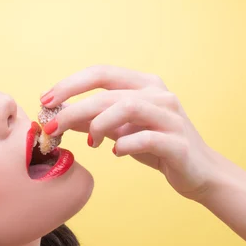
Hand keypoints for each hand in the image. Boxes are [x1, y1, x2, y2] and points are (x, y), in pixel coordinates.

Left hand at [40, 65, 220, 199]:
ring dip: (98, 125)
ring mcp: (171, 116)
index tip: (46, 100)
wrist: (198, 173)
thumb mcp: (120, 131)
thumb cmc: (156, 148)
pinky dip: (124, 145)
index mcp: (144, 84)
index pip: (101, 73)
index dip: (70, 84)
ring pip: (127, 107)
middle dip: (73, 109)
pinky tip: (116, 153)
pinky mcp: (177, 142)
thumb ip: (92, 121)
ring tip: (91, 143)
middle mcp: (159, 94)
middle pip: (107, 93)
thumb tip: (58, 117)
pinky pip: (144, 138)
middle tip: (52, 127)